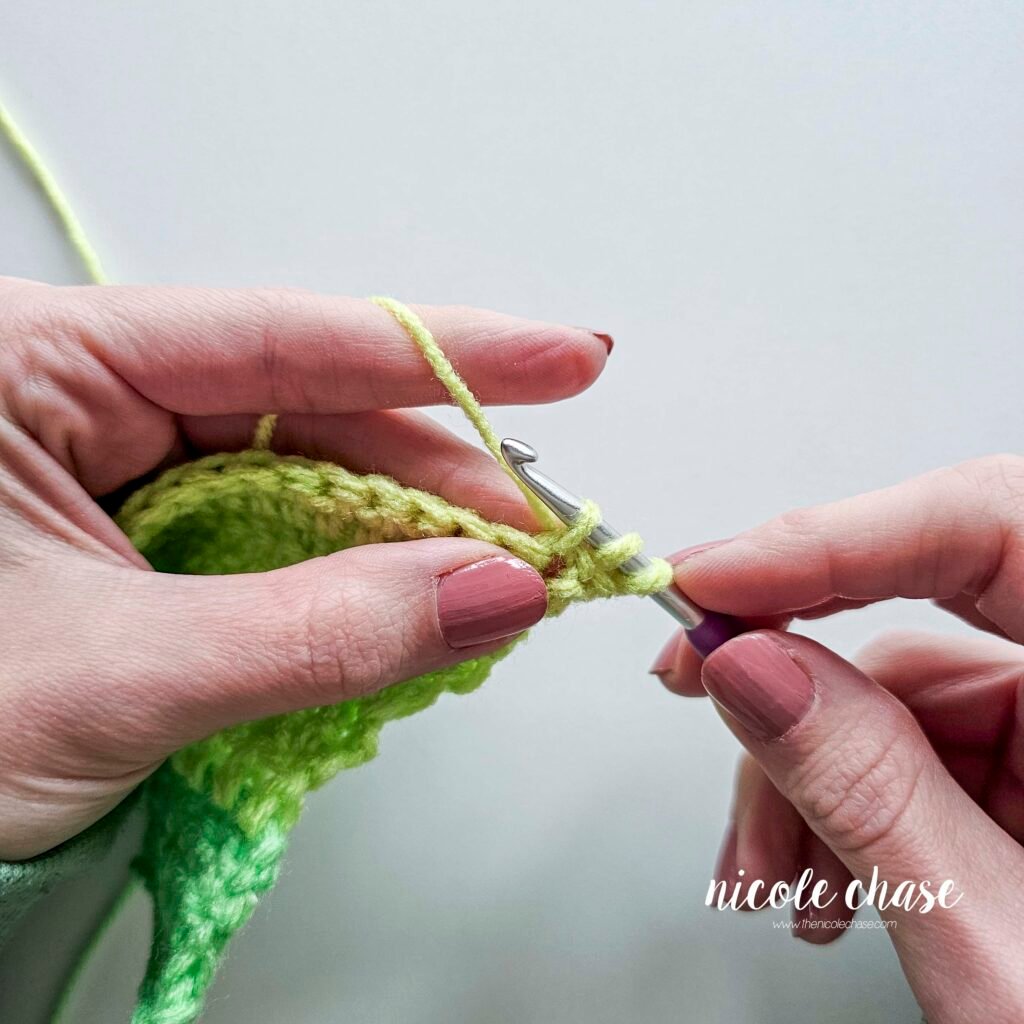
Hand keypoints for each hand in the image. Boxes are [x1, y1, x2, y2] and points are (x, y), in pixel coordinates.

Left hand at [0, 278, 610, 859]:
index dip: (441, 353)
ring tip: (498, 578)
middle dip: (437, 478)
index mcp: (35, 368)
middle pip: (308, 414)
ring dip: (405, 536)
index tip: (567, 357)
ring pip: (302, 481)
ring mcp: (114, 473)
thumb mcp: (118, 678)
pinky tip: (416, 601)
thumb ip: (318, 631)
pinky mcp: (143, 541)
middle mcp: (80, 402)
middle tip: (542, 536)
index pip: (276, 338)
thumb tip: (493, 591)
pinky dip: (352, 579)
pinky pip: (276, 539)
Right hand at [651, 456, 1023, 1021]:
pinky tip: (814, 877)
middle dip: (786, 654)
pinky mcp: (1017, 765)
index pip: (984, 528)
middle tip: (691, 673)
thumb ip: (870, 791)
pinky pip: (895, 746)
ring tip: (773, 877)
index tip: (712, 578)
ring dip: (797, 779)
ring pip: (882, 695)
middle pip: (916, 606)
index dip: (831, 540)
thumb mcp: (993, 936)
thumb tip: (749, 669)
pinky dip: (829, 804)